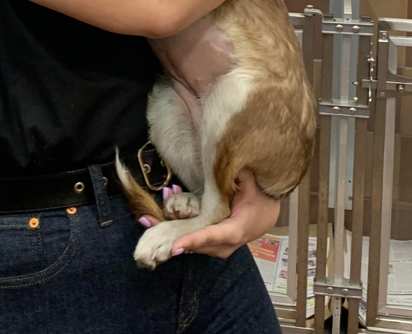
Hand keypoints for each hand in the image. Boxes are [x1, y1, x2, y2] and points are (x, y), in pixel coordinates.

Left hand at [139, 170, 279, 259]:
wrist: (265, 215)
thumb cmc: (259, 200)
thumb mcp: (252, 186)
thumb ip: (240, 176)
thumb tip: (229, 164)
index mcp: (235, 230)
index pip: (213, 236)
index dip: (194, 241)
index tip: (175, 247)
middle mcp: (223, 245)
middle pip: (194, 244)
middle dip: (168, 235)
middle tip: (146, 220)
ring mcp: (215, 248)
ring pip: (189, 244)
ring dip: (167, 232)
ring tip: (146, 217)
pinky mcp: (208, 245)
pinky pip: (189, 241)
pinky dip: (172, 230)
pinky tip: (156, 218)